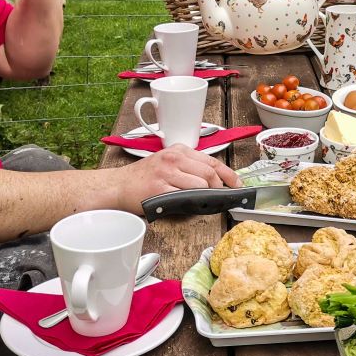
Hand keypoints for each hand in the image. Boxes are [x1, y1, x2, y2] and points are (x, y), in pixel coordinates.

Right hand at [118, 145, 240, 214]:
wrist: (118, 185)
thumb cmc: (144, 176)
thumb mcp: (168, 163)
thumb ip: (189, 167)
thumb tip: (215, 180)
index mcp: (179, 150)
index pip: (211, 161)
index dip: (229, 174)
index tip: (237, 184)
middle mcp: (174, 158)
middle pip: (209, 172)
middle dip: (220, 187)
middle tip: (222, 197)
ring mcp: (166, 173)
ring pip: (200, 185)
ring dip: (206, 196)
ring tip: (203, 202)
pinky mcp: (160, 188)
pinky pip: (184, 196)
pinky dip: (192, 203)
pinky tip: (190, 205)